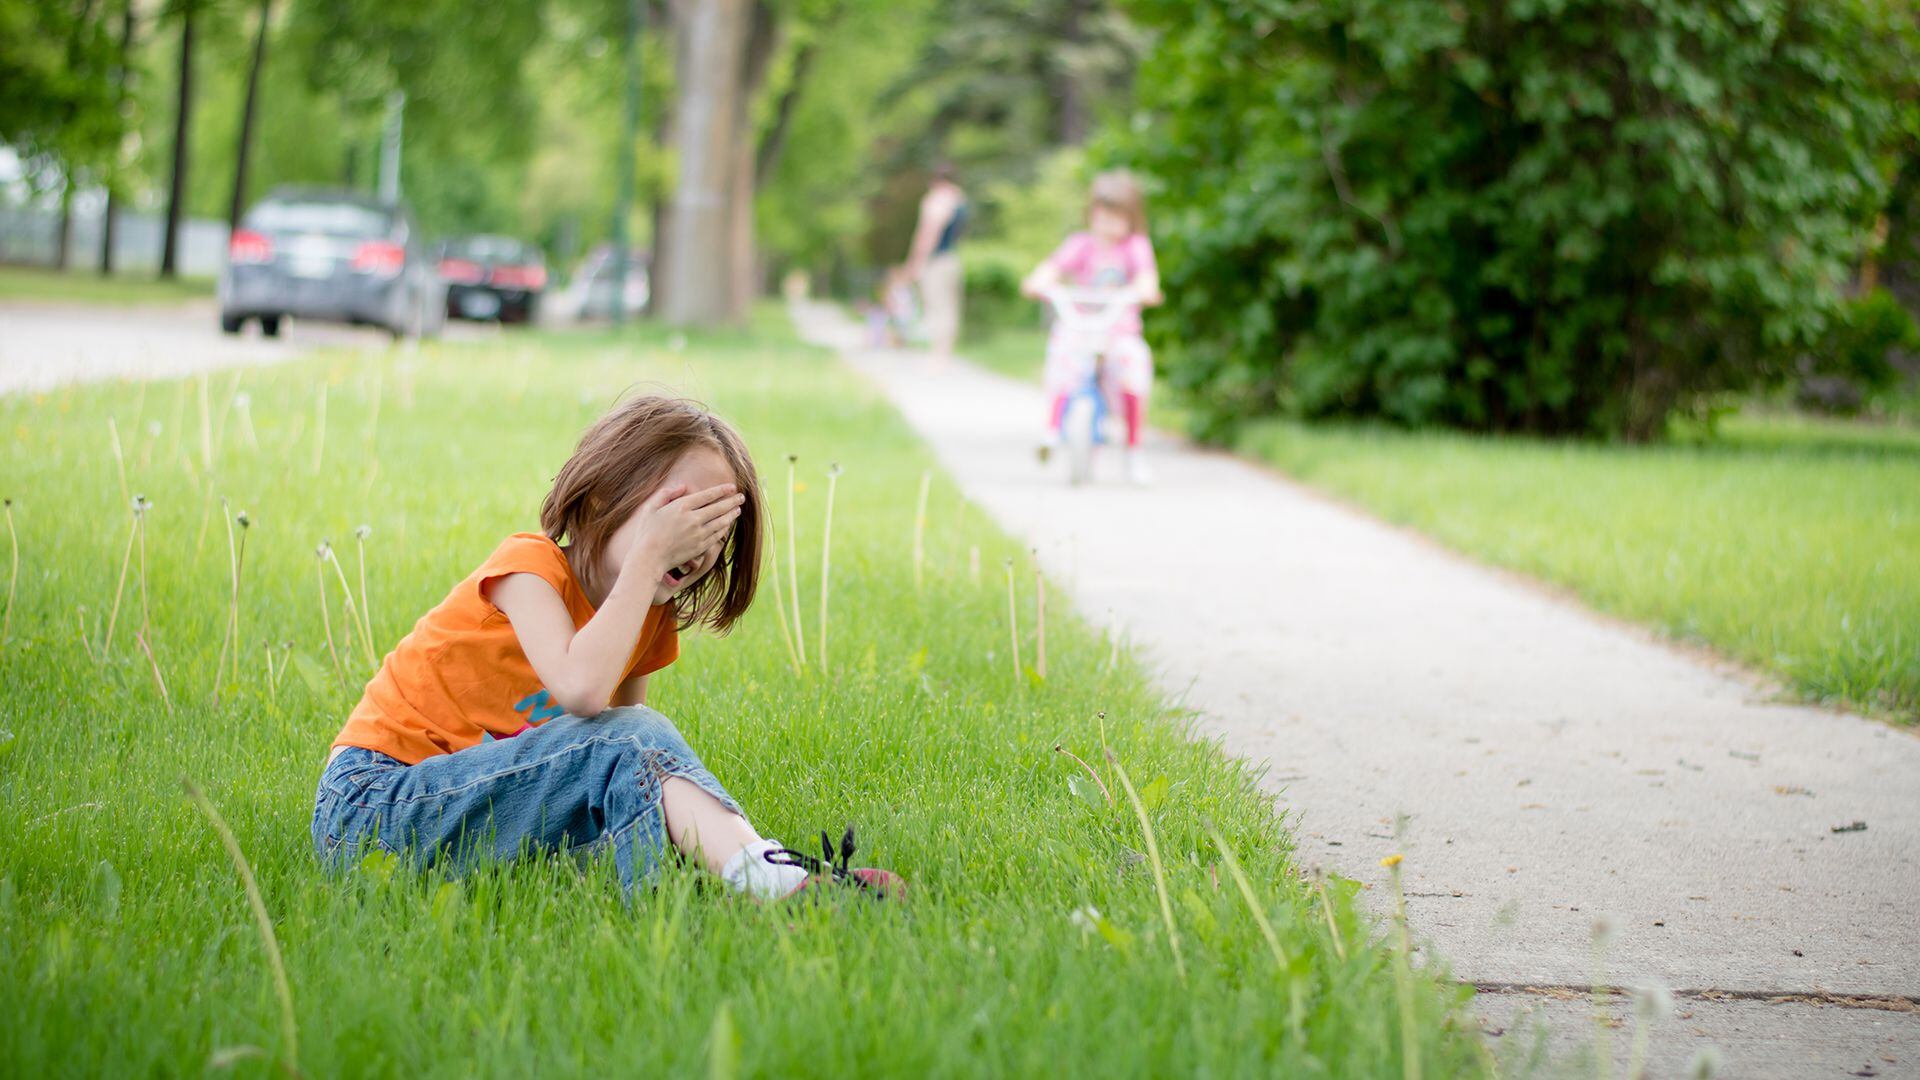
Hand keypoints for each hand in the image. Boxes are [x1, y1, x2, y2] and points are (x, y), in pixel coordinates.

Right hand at [618, 482, 742, 589]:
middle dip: (732, 501)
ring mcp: (698, 534)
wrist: (649, 558)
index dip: (721, 490)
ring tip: (738, 509)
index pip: (707, 495)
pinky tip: (727, 525)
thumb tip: (683, 486)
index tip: (732, 487)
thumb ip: (666, 493)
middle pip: (718, 508)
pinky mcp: (700, 547)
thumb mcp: (650, 507)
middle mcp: (693, 519)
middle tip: (741, 497)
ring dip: (731, 514)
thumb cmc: (646, 532)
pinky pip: (717, 536)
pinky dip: (724, 529)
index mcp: (681, 507)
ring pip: (721, 522)